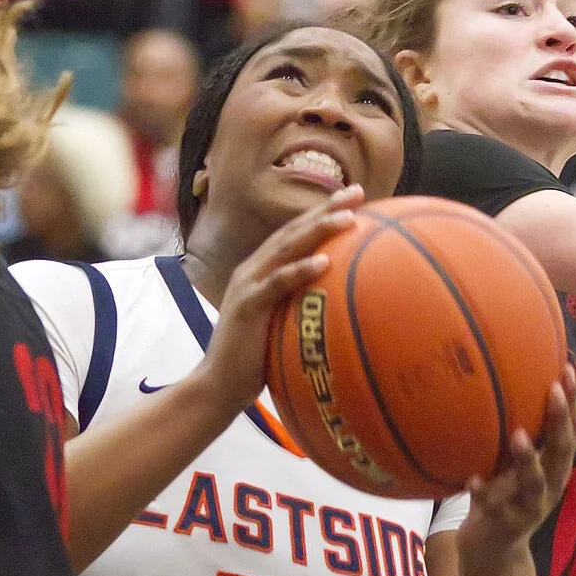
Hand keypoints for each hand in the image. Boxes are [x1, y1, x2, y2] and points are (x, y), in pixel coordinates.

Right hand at [193, 186, 361, 413]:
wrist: (218, 384)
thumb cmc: (255, 360)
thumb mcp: (280, 324)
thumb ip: (300, 305)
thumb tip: (336, 302)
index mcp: (260, 271)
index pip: (294, 234)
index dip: (322, 212)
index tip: (354, 198)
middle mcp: (252, 270)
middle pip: (293, 231)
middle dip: (325, 209)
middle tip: (357, 192)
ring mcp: (248, 285)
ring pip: (286, 249)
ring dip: (318, 231)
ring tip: (348, 218)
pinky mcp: (247, 306)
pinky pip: (277, 284)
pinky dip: (299, 271)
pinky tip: (323, 262)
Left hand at [456, 371, 575, 557]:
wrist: (492, 550)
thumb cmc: (501, 495)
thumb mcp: (510, 463)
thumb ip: (512, 433)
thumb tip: (496, 383)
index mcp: (554, 466)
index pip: (571, 428)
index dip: (574, 400)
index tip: (567, 366)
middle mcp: (551, 484)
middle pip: (563, 450)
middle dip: (560, 419)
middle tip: (553, 389)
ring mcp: (531, 507)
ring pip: (535, 482)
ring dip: (528, 458)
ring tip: (517, 435)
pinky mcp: (507, 525)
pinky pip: (495, 507)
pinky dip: (484, 492)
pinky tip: (471, 479)